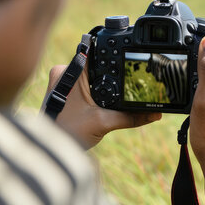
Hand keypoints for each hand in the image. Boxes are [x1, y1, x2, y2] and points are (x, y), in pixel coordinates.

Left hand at [41, 63, 161, 148]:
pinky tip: (96, 106)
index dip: (114, 56)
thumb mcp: (104, 123)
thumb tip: (154, 113)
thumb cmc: (67, 133)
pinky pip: (84, 86)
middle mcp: (63, 72)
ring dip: (100, 88)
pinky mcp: (62, 92)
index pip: (97, 54)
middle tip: (111, 95)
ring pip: (91, 78)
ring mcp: (62, 82)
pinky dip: (94, 94)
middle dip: (108, 78)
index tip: (129, 60)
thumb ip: (131, 117)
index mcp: (69, 71)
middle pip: (96, 66)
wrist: (49, 150)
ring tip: (100, 104)